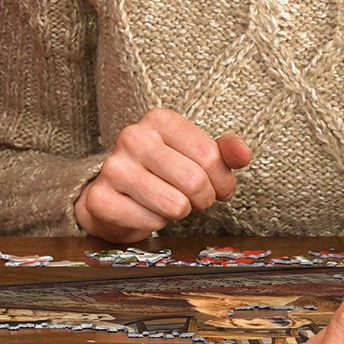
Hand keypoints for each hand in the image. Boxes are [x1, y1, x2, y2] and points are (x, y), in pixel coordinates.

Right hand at [73, 109, 252, 241]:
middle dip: (202, 199)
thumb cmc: (162, 172)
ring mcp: (113, 167)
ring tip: (168, 203)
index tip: (216, 187)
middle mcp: (132, 137)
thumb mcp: (196, 155)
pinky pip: (150, 221)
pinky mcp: (100, 198)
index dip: (222, 181)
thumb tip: (243, 154)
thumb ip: (224, 151)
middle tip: (194, 199)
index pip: (209, 155)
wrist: (114, 194)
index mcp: (159, 120)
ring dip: (179, 211)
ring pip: (174, 204)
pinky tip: (146, 211)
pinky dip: (155, 223)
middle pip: (194, 180)